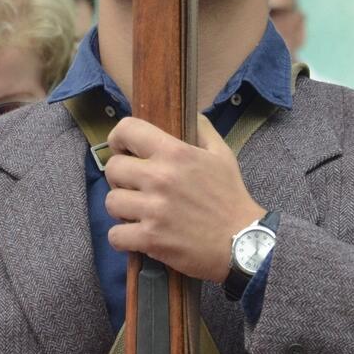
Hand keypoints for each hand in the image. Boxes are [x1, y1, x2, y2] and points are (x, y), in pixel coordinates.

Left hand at [103, 115, 263, 281]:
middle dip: (120, 178)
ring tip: (137, 212)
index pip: (127, 130)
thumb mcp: (222, 154)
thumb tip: (187, 112)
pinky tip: (137, 235)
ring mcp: (153, 210)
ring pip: (110, 202)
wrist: (243, 241)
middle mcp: (160, 177)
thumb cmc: (231, 197)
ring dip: (122, 208)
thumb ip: (202, 129)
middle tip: (135, 186)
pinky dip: (122, 238)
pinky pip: (115, 235)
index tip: (124, 150)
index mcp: (175, 153)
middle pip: (112, 168)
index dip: (119, 139)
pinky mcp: (150, 239)